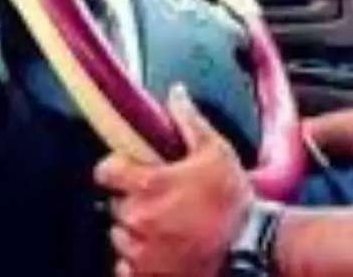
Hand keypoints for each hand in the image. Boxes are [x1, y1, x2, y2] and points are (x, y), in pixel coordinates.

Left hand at [94, 84, 252, 276]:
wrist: (246, 244)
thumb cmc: (231, 198)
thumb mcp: (215, 150)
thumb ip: (188, 120)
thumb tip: (175, 94)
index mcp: (150, 185)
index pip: (105, 171)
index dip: (116, 165)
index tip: (128, 166)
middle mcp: (138, 219)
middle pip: (116, 203)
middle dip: (135, 198)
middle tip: (163, 196)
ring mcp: (138, 251)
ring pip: (121, 234)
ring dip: (137, 227)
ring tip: (168, 222)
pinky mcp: (144, 274)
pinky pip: (126, 264)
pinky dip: (141, 256)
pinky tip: (166, 245)